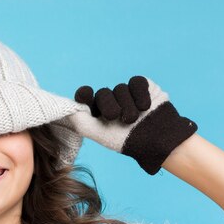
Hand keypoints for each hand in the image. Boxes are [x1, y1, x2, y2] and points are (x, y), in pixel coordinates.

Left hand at [66, 75, 197, 174]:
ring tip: (135, 119)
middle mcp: (111, 100)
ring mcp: (126, 92)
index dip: (84, 94)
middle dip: (110, 106)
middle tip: (119, 119)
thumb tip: (67, 110)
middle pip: (103, 93)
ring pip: (120, 88)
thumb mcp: (100, 134)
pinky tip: (145, 107)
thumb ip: (81, 122)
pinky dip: (139, 95)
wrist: (157, 140)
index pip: (85, 95)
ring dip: (128, 106)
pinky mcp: (142, 86)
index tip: (86, 95)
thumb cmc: (127, 141)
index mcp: (97, 112)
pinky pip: (136, 82)